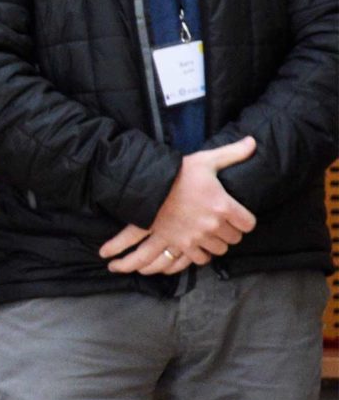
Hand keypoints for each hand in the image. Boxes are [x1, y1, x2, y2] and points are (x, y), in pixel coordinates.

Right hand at [99, 136, 257, 273]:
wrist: (146, 186)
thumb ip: (232, 153)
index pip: (248, 224)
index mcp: (224, 206)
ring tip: (209, 234)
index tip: (238, 216)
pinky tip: (197, 244)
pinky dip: (201, 253)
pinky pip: (200, 258)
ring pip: (219, 250)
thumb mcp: (206, 160)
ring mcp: (197, 237)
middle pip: (234, 239)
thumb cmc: (178, 173)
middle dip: (230, 232)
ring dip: (216, 243)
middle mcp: (213, 225)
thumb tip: (253, 141)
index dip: (245, 220)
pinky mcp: (181, 244)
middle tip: (222, 223)